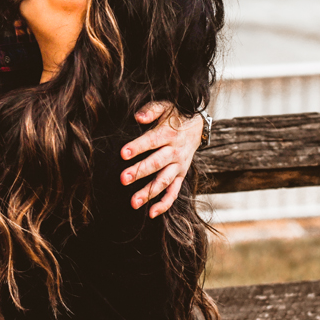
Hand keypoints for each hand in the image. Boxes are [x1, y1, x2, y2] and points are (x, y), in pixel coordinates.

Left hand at [119, 102, 204, 217]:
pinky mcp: (181, 175)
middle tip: (123, 179)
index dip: (138, 147)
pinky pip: (174, 192)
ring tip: (133, 202)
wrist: (197, 126)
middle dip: (140, 172)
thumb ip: (151, 110)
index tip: (123, 153)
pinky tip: (151, 213)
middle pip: (157, 163)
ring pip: (164, 181)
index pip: (152, 141)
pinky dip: (165, 204)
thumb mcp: (166, 106)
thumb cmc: (175, 115)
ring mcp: (179, 166)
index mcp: (169, 134)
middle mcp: (175, 152)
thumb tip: (138, 116)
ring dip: (149, 192)